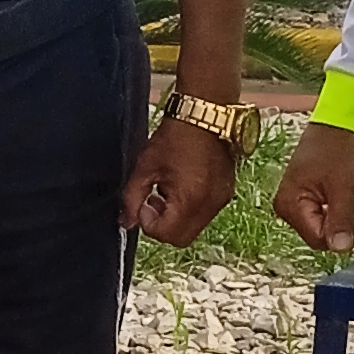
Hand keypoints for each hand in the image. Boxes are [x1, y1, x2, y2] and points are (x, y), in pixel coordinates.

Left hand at [122, 112, 239, 248]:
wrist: (206, 114)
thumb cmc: (175, 137)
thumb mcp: (145, 167)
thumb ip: (132, 198)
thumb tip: (126, 222)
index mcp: (190, 200)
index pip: (166, 235)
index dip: (148, 224)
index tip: (143, 204)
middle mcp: (210, 205)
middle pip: (182, 239)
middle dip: (162, 227)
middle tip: (151, 202)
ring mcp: (221, 200)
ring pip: (193, 228)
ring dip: (176, 218)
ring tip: (165, 190)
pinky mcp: (226, 193)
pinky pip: (205, 214)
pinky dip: (189, 209)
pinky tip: (180, 186)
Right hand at [272, 119, 353, 255]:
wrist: (342, 123)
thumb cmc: (340, 147)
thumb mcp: (345, 186)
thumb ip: (341, 220)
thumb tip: (339, 249)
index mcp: (289, 205)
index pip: (317, 239)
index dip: (337, 230)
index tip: (346, 207)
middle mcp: (286, 207)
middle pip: (318, 236)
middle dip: (337, 223)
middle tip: (344, 196)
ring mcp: (295, 203)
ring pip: (323, 227)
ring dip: (337, 215)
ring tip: (340, 190)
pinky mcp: (305, 199)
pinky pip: (324, 216)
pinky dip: (336, 208)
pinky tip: (338, 190)